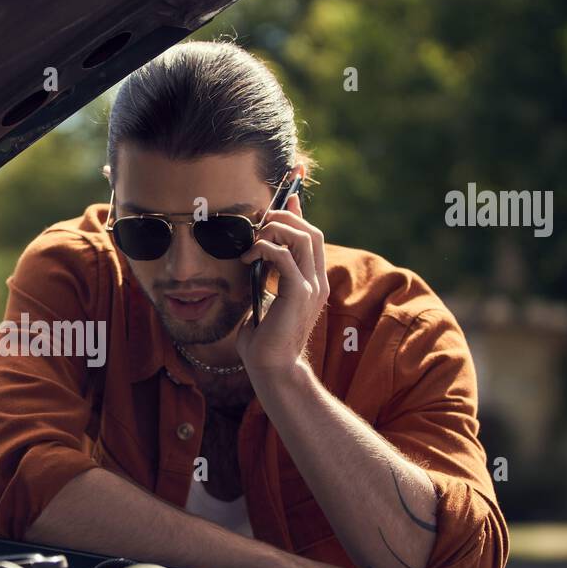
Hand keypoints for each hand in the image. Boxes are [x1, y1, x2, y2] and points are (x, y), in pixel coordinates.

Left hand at [235, 193, 328, 376]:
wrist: (271, 366)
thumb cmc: (263, 338)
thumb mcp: (265, 299)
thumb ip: (267, 277)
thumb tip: (256, 256)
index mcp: (312, 282)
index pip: (313, 238)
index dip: (299, 215)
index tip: (284, 200)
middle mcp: (317, 281)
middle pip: (312, 232)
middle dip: (286, 217)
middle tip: (261, 219)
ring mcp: (311, 287)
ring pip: (303, 239)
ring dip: (276, 230)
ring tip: (254, 239)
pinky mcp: (298, 294)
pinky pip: (285, 257)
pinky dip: (266, 249)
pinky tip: (249, 258)